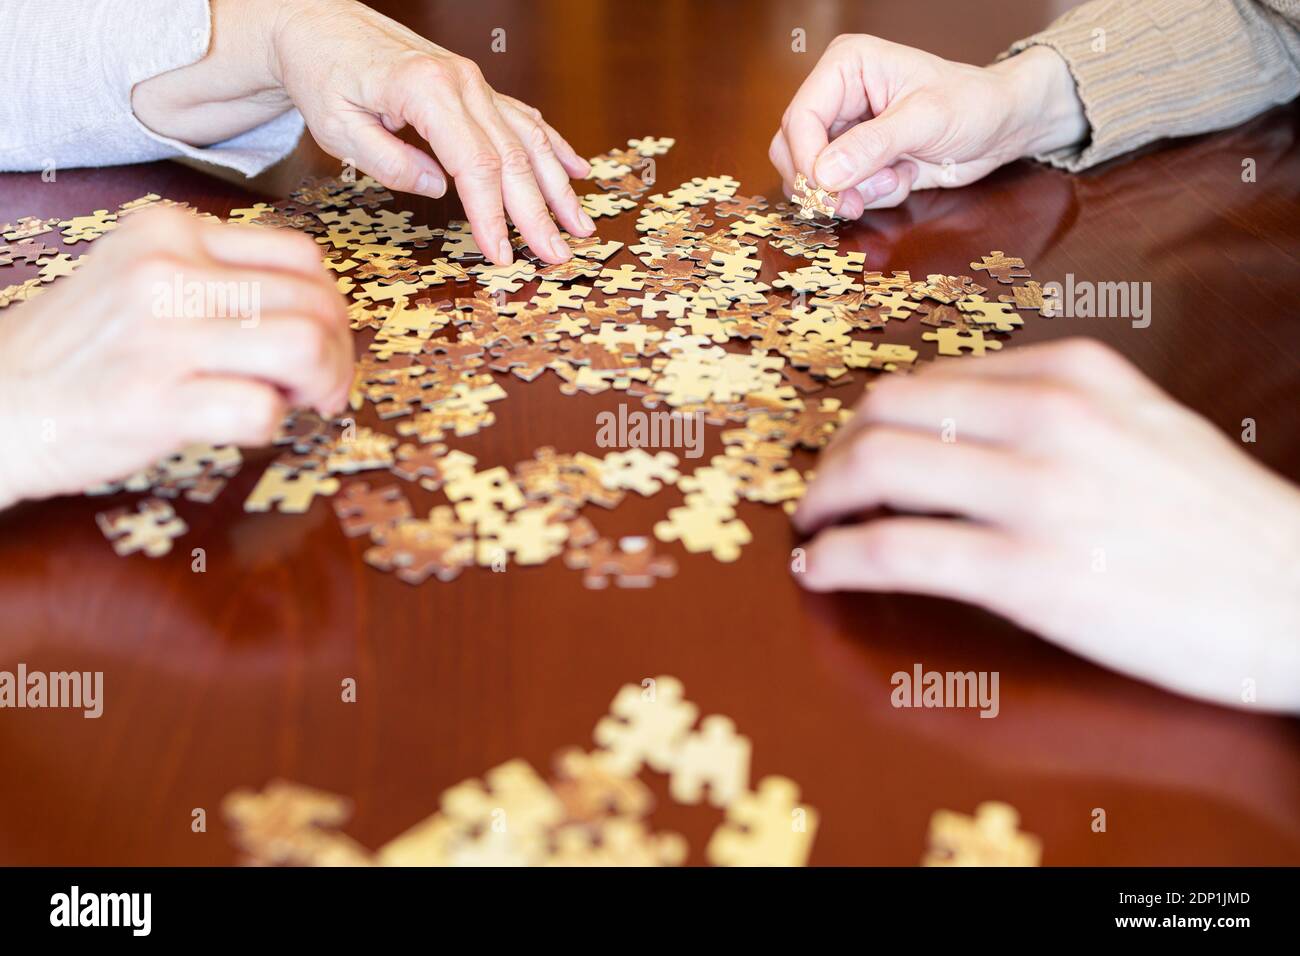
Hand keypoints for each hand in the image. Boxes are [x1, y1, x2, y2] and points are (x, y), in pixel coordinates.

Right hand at [0, 208, 350, 507]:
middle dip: (337, 353)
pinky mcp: (153, 400)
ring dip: (322, 383)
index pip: (303, 258)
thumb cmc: (85, 350)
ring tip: (299, 402)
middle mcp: (166, 271)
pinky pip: (261, 410)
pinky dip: (270, 424)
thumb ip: (222, 279)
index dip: (332, 307)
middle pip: (315, 303)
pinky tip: (245, 424)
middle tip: (322, 386)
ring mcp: (159, 335)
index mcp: (169, 230)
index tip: (323, 340)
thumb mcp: (143, 277)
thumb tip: (321, 311)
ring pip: (304, 347)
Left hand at [131, 0, 593, 266]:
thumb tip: (439, 187)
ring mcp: (475, 83)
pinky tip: (578, 171)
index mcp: (427, 90)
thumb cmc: (324, 76)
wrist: (320, 26)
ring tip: (580, 227)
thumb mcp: (338, 128)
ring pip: (530, 139)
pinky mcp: (476, 88)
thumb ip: (388, 162)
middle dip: (538, 214)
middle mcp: (462, 82)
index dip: (492, 215)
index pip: (475, 165)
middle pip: (513, 158)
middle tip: (556, 256)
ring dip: (558, 187)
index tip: (502, 255)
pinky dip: (555, 146)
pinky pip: (525, 118)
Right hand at [770, 34, 1087, 215]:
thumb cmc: (973, 104)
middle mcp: (837, 95)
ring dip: (849, 192)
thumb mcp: (926, 120)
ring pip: (811, 176)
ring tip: (895, 180)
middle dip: (825, 182)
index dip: (807, 160)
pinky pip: (837, 190)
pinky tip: (901, 179)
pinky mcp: (854, 158)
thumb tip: (824, 173)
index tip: (828, 191)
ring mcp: (843, 129)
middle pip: (792, 149)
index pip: (800, 117)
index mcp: (847, 66)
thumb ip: (873, 145)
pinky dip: (866, 197)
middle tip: (857, 201)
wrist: (1001, 125)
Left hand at [793, 339, 1299, 711]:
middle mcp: (1047, 415)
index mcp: (1071, 372)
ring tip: (810, 531)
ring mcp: (1036, 491)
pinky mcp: (1029, 571)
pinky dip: (837, 558)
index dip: (867, 421)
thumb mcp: (1138, 424)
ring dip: (821, 502)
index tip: (849, 454)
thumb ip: (1051, 411)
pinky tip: (820, 571)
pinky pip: (894, 550)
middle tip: (819, 494)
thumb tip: (952, 429)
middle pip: (883, 411)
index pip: (926, 381)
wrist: (1298, 594)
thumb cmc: (1216, 519)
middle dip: (832, 455)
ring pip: (876, 468)